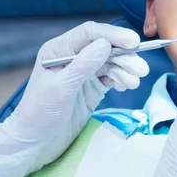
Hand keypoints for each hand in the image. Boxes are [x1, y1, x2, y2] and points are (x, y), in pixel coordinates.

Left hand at [0, 22, 148, 176]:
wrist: (35, 143)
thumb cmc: (39, 114)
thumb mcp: (61, 88)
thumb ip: (83, 65)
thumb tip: (105, 44)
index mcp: (59, 50)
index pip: (90, 33)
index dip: (113, 34)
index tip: (133, 42)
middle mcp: (73, 57)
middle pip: (105, 48)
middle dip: (124, 56)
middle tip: (141, 69)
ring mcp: (84, 73)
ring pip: (111, 63)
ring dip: (126, 70)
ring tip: (135, 81)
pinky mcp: (92, 87)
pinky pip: (111, 77)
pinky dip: (122, 80)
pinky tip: (127, 86)